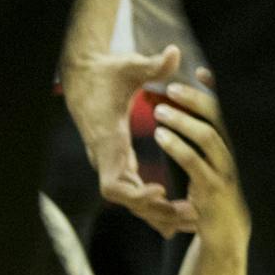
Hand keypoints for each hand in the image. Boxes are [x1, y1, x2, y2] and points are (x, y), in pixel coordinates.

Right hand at [62, 43, 198, 236]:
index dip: (135, 194)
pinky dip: (149, 202)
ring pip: (128, 198)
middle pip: (125, 199)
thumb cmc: (107, 71)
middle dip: (155, 211)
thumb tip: (173, 54)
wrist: (83, 74)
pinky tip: (171, 211)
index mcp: (108, 139)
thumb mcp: (129, 66)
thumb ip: (151, 64)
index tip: (160, 193)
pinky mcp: (115, 157)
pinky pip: (130, 188)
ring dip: (156, 211)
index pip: (113, 181)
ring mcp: (109, 159)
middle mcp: (105, 155)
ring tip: (188, 220)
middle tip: (190, 215)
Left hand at [153, 68, 246, 255]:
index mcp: (226, 144)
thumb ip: (192, 141)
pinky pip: (194, 163)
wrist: (225, 230)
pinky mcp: (212, 188)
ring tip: (159, 110)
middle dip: (196, 100)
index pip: (221, 111)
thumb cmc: (209, 194)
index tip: (200, 71)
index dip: (212, 91)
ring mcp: (224, 169)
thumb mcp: (201, 165)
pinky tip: (160, 136)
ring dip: (183, 121)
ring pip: (207, 137)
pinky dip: (178, 147)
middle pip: (216, 117)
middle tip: (171, 87)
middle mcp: (229, 152)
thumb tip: (175, 115)